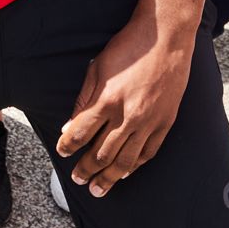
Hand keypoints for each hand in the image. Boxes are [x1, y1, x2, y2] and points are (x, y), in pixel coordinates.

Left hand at [54, 4, 189, 195]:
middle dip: (86, 169)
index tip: (62, 152)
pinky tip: (124, 174)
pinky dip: (134, 166)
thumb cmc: (129, 48)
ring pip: (125, 160)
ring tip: (98, 189)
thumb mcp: (98, 67)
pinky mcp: (165, 123)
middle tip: (77, 180)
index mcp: (107, 100)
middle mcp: (127, 116)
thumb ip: (83, 99)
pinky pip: (147, 153)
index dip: (68, 146)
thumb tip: (69, 127)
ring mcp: (148, 122)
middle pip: (101, 153)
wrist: (166, 38)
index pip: (80, 133)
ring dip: (109, 177)